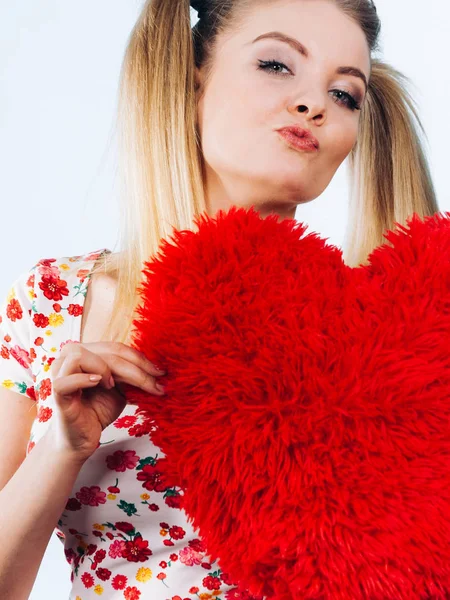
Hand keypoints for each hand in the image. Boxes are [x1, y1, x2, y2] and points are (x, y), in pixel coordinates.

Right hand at [47, 341, 165, 462]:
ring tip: (113, 386)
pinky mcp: (57, 391)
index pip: (116, 348)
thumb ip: (129, 374)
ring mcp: (59, 372)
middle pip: (107, 352)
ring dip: (105, 369)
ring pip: (83, 356)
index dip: (140, 359)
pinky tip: (99, 384)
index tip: (161, 372)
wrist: (81, 440)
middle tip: (155, 384)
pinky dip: (85, 379)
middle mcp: (69, 357)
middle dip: (136, 368)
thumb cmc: (97, 411)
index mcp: (86, 352)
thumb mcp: (120, 388)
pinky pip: (69, 378)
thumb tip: (157, 367)